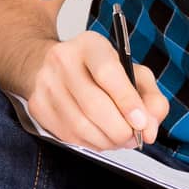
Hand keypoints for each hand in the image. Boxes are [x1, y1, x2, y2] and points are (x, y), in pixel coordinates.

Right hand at [28, 31, 169, 150]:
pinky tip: (101, 136)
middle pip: (94, 105)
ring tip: (120, 138)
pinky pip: (70, 136)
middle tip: (134, 137)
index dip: (127, 102)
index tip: (142, 122)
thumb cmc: (97, 69)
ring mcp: (46, 85)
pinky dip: (92, 144)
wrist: (48, 66)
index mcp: (90, 45)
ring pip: (82, 126)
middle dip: (121, 129)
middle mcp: (63, 61)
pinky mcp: (38, 108)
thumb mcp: (131, 71)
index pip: (107, 73)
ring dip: (108, 141)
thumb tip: (150, 128)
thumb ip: (150, 96)